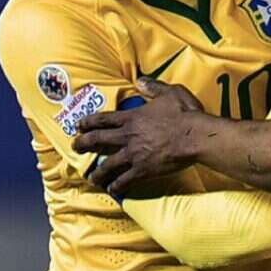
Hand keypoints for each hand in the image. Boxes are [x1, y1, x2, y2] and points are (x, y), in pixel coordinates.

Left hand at [75, 78, 208, 195]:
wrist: (194, 136)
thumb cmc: (184, 113)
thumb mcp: (170, 92)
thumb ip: (153, 87)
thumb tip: (141, 81)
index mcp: (132, 118)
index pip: (103, 119)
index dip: (88, 122)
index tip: (79, 126)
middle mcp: (127, 136)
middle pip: (97, 140)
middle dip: (83, 144)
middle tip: (76, 148)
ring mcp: (133, 154)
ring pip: (107, 165)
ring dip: (97, 171)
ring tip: (91, 177)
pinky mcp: (142, 170)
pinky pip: (124, 180)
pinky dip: (116, 186)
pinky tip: (112, 189)